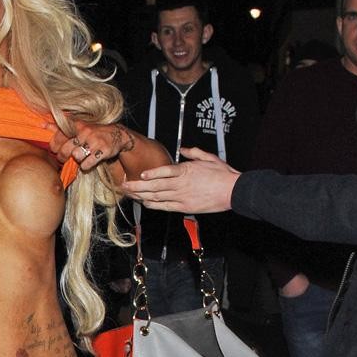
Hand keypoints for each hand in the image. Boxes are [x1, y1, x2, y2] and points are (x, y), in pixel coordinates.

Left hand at [48, 119, 133, 172]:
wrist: (117, 134)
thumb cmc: (93, 132)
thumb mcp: (78, 126)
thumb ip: (60, 127)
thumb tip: (42, 124)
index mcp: (77, 125)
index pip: (59, 134)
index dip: (54, 144)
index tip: (54, 149)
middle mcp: (85, 132)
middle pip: (66, 148)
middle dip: (62, 156)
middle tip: (63, 158)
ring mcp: (94, 141)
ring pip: (76, 156)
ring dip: (76, 160)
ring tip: (79, 158)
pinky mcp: (103, 151)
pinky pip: (87, 163)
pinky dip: (85, 166)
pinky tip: (88, 162)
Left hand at [123, 146, 239, 212]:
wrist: (233, 191)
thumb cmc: (222, 174)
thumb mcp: (208, 157)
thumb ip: (193, 152)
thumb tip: (183, 149)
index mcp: (186, 171)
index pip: (165, 172)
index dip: (151, 174)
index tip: (139, 174)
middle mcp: (181, 185)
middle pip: (154, 186)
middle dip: (137, 186)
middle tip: (123, 185)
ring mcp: (181, 197)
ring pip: (156, 197)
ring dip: (140, 196)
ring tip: (128, 194)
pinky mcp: (184, 207)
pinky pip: (164, 207)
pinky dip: (153, 205)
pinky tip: (143, 203)